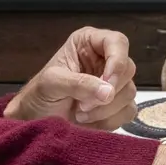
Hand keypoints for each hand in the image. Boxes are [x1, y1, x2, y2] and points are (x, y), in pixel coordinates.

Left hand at [3, 27, 137, 131]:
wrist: (35, 120)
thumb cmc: (39, 94)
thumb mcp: (52, 83)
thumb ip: (79, 84)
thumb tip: (108, 92)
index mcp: (90, 43)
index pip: (117, 42)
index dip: (117, 61)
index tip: (106, 82)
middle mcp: (105, 59)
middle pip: (128, 69)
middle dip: (107, 91)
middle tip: (82, 105)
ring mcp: (113, 83)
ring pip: (129, 92)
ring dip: (105, 109)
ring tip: (80, 114)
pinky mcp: (117, 105)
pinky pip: (128, 111)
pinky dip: (109, 121)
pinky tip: (90, 122)